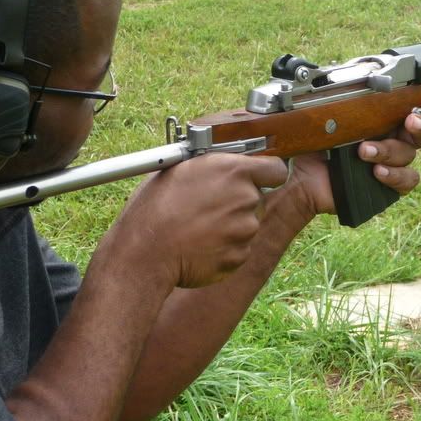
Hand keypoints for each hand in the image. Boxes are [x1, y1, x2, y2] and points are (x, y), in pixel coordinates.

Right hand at [107, 152, 288, 287]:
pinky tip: (200, 245)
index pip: (275, 169)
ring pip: (248, 224)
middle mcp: (247, 198)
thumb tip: (225, 163)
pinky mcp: (240, 256)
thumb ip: (214, 165)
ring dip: (231, 225)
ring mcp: (246, 230)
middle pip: (258, 198)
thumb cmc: (155, 206)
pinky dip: (225, 248)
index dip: (266, 173)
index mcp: (234, 170)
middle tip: (210, 206)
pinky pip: (239, 249)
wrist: (145, 252)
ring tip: (199, 227)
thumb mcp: (182, 168)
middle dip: (240, 201)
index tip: (256, 178)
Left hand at [292, 98, 420, 215]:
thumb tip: (362, 80)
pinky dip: (394, 175)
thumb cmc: (316, 146)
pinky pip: (406, 180)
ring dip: (389, 150)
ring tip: (364, 151)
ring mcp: (392, 164)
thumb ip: (346, 100)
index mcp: (383, 120)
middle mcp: (392, 140)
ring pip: (409, 155)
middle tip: (409, 121)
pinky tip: (377, 171)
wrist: (302, 180)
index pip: (416, 110)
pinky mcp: (389, 186)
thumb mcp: (327, 117)